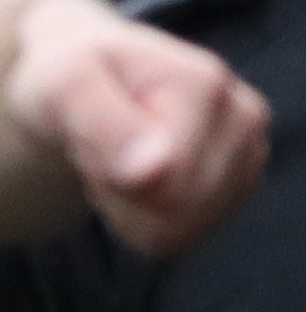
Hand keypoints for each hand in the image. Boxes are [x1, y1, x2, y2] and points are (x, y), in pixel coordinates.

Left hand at [6, 0, 272, 257]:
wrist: (89, 75)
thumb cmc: (72, 74)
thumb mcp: (62, 84)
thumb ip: (102, 120)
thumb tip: (156, 171)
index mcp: (205, 84)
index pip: (160, 183)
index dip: (105, 171)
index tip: (89, 129)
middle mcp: (244, 116)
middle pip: (173, 212)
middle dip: (118, 190)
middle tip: (101, 145)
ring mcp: (249, 154)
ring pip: (178, 231)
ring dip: (129, 207)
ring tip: (119, 155)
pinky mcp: (239, 185)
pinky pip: (182, 237)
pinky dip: (145, 219)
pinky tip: (137, 176)